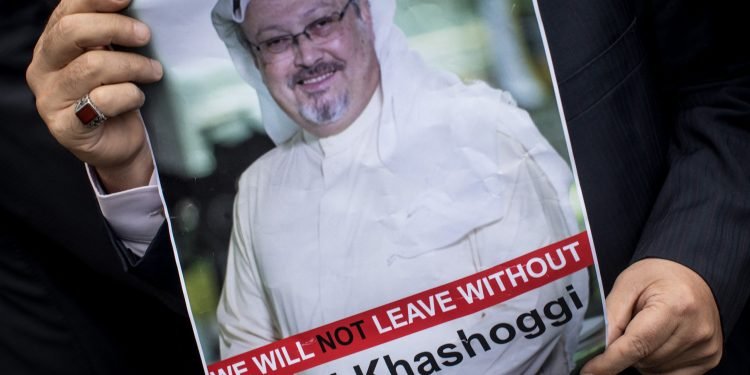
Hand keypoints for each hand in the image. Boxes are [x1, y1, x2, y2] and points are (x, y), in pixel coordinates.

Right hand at [26, 0, 162, 191]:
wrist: (119, 143)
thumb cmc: (117, 94)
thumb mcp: (113, 57)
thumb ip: (112, 34)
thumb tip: (132, 5)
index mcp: (52, 45)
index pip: (67, 12)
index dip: (96, 0)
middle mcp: (43, 69)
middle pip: (71, 33)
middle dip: (114, 28)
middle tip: (145, 35)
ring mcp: (50, 99)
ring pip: (92, 67)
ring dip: (132, 65)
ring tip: (153, 71)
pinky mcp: (66, 127)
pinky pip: (102, 101)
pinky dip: (129, 95)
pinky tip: (138, 98)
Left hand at [581, 259, 721, 373]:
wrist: (692, 276)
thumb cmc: (657, 277)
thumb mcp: (627, 285)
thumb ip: (611, 317)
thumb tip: (598, 349)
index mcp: (676, 305)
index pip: (637, 344)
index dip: (609, 361)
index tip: (589, 370)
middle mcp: (696, 330)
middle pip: (643, 359)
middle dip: (627, 348)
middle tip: (631, 324)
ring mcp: (705, 348)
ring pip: (653, 369)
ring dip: (641, 356)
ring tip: (648, 328)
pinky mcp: (710, 359)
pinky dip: (656, 363)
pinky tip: (659, 342)